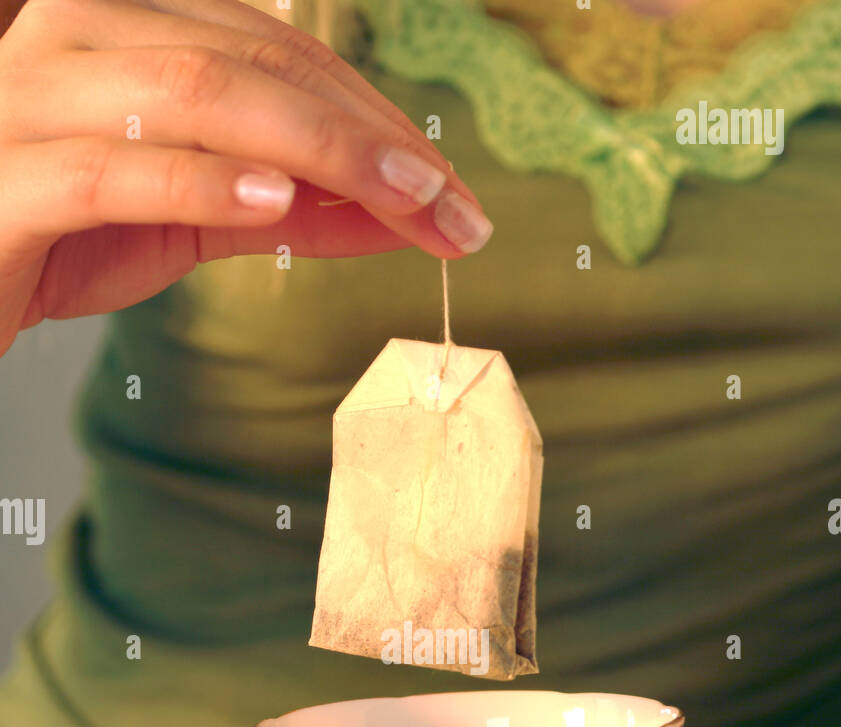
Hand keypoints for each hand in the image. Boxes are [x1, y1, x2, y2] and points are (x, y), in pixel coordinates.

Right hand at [0, 0, 491, 354]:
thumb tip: (395, 214)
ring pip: (196, 95)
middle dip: (368, 138)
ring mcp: (34, 97)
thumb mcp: (190, 219)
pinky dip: (203, 182)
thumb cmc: (61, 239)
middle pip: (251, 64)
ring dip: (317, 150)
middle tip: (450, 208)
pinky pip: (117, 168)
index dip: (374, 116)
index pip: (276, 52)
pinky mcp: (9, 177)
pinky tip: (275, 201)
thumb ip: (285, 208)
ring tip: (398, 202)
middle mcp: (79, 37)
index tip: (450, 192)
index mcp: (125, 26)